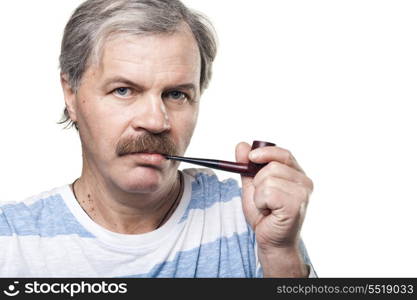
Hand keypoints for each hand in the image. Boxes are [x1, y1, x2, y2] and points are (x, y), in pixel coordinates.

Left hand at [235, 142, 312, 275]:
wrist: (271, 241)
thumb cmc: (265, 215)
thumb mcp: (252, 187)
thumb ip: (247, 167)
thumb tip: (241, 145)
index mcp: (296, 175)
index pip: (284, 154)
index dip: (266, 152)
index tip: (250, 157)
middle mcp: (304, 182)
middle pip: (272, 166)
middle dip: (258, 181)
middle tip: (263, 198)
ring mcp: (302, 193)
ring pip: (268, 179)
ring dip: (259, 194)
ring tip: (266, 207)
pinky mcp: (296, 205)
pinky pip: (268, 192)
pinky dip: (261, 202)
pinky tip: (268, 212)